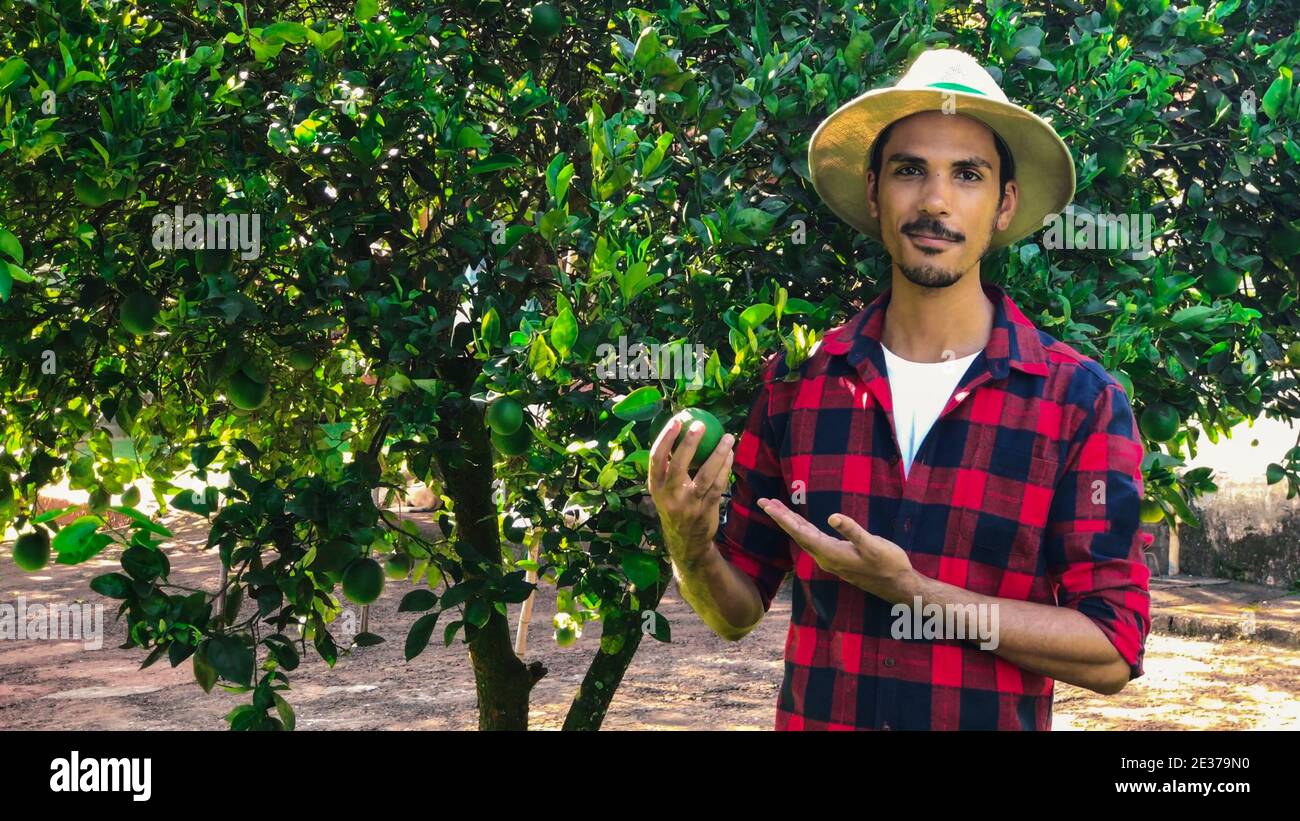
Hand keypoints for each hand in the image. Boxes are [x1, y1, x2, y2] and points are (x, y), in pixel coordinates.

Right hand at [647, 414, 734, 565]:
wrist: (686, 541)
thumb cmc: (675, 506)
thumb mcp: (664, 490)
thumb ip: (669, 467)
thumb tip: (681, 432)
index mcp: (655, 486)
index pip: (657, 458)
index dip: (666, 438)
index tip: (677, 421)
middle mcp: (669, 494)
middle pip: (679, 464)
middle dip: (690, 442)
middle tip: (701, 425)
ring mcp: (688, 503)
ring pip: (705, 474)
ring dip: (718, 454)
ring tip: (727, 437)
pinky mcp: (705, 509)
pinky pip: (718, 485)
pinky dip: (726, 469)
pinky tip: (731, 455)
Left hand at [756, 497, 915, 603]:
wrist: (897, 585)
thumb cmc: (888, 563)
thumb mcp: (873, 545)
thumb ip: (852, 531)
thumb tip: (833, 517)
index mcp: (830, 553)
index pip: (800, 532)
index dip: (783, 518)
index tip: (767, 506)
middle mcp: (825, 557)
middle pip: (797, 533)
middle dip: (780, 517)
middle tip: (762, 501)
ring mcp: (830, 558)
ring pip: (803, 536)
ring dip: (789, 521)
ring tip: (776, 507)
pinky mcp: (836, 557)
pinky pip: (812, 539)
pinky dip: (802, 527)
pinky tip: (799, 522)